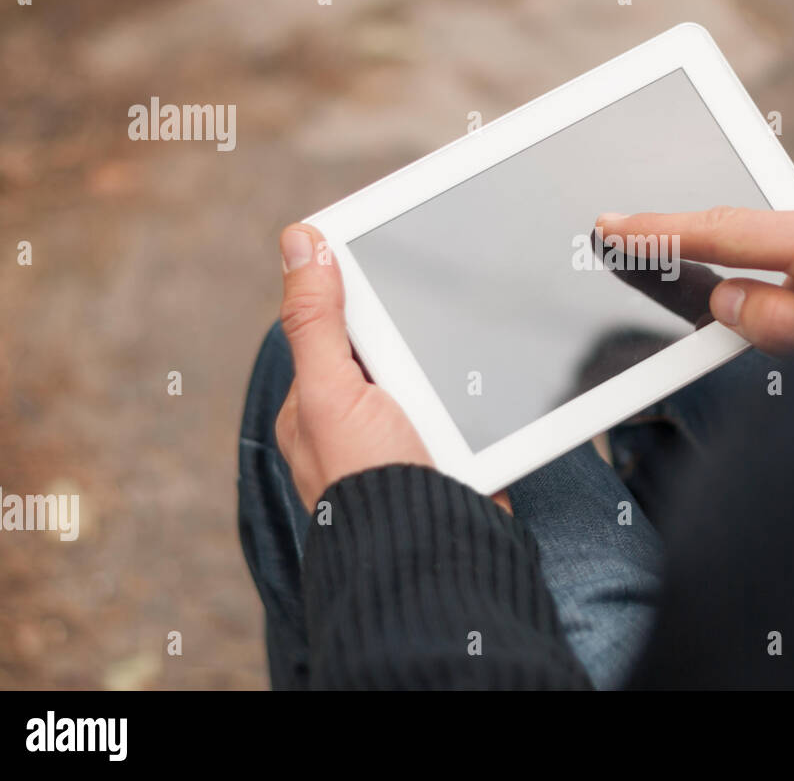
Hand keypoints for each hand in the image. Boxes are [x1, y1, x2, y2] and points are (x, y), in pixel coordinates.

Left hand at [273, 225, 512, 512]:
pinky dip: (479, 392)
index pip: (334, 323)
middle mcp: (355, 419)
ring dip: (452, 361)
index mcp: (313, 404)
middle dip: (415, 324)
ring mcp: (403, 435)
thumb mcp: (332, 392)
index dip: (358, 285)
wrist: (433, 554)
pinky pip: (465, 402)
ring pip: (431, 370)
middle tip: (448, 300)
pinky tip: (493, 378)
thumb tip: (299, 240)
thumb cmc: (370, 484)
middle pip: (388, 342)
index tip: (393, 242)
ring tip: (475, 340)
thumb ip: (316, 320)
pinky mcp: (448, 450)